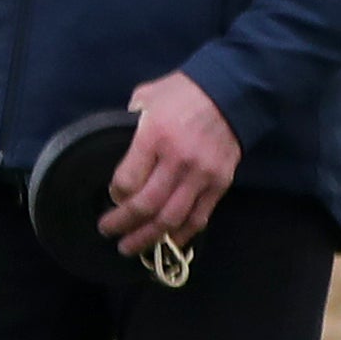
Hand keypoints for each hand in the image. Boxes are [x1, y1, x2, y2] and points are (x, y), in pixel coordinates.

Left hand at [102, 72, 239, 258]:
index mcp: (154, 136)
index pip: (127, 181)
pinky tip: (166, 244)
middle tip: (108, 232)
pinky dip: (181, 235)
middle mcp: (178, 160)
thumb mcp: (146, 97)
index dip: (115, 195)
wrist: (232, 92)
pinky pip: (199, 218)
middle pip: (146, 205)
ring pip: (171, 219)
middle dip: (122, 224)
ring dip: (148, 238)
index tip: (111, 198)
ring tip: (130, 247)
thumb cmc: (183, 92)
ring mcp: (202, 175)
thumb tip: (119, 150)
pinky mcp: (220, 184)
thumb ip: (130, 124)